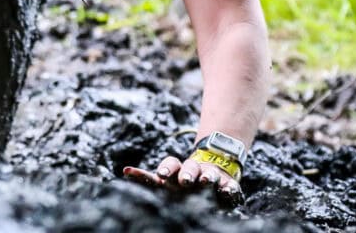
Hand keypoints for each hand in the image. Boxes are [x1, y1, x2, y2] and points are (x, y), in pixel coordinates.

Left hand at [122, 152, 241, 201]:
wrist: (213, 177)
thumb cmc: (182, 184)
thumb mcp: (165, 184)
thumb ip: (147, 179)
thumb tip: (125, 171)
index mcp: (177, 173)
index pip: (171, 164)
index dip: (166, 169)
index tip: (160, 176)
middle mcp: (194, 173)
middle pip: (190, 168)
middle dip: (187, 174)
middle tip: (185, 181)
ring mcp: (211, 178)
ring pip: (209, 174)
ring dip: (208, 176)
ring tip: (207, 181)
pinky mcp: (227, 186)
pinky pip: (230, 187)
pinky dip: (229, 189)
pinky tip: (227, 191)